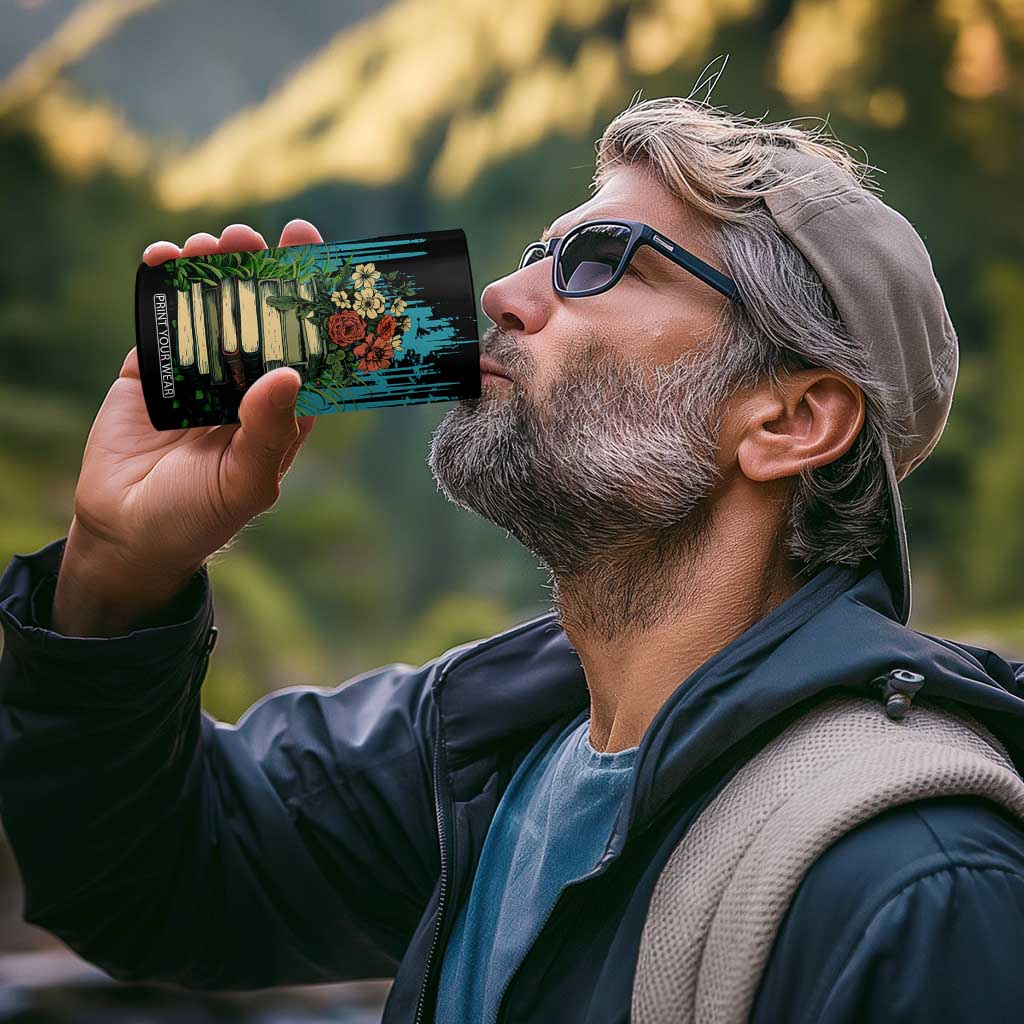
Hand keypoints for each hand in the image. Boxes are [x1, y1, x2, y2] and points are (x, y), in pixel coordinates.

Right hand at [52, 220, 322, 635]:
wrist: (127, 533)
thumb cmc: (200, 517)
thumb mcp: (245, 483)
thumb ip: (268, 431)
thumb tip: (288, 373)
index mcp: (281, 409)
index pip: (306, 348)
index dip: (313, 303)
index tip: (315, 257)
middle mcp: (245, 384)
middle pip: (259, 316)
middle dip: (259, 273)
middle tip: (252, 237)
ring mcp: (198, 373)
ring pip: (212, 309)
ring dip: (213, 271)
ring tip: (210, 243)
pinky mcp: (152, 369)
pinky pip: (160, 320)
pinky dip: (161, 286)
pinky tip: (164, 258)